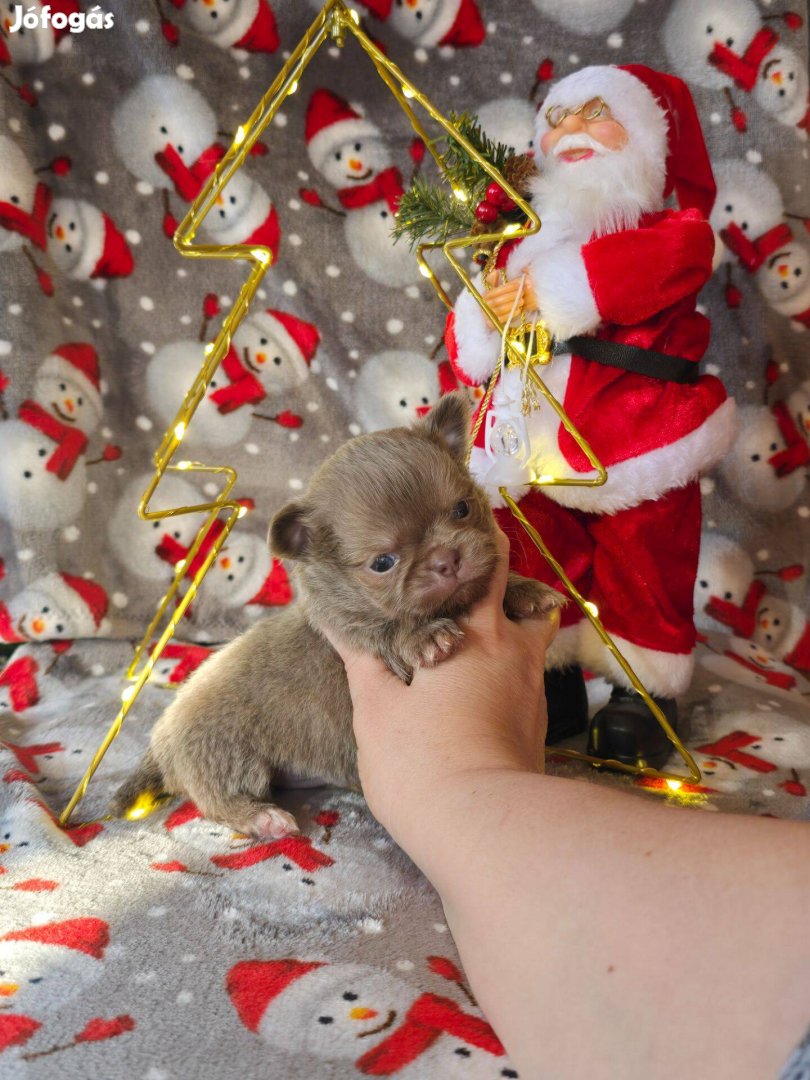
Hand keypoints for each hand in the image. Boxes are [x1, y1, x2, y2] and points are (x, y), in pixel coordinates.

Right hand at [324, 530, 558, 847]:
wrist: (484, 830)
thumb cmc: (421, 760)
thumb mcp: (376, 706)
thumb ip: (360, 656)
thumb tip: (329, 613)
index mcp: (478, 633)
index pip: (490, 568)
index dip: (481, 543)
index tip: (469, 526)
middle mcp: (517, 653)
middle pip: (527, 600)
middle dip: (506, 588)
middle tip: (474, 580)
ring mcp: (535, 692)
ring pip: (534, 642)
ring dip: (514, 630)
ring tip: (477, 636)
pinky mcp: (539, 728)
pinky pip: (529, 682)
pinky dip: (511, 673)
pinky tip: (483, 690)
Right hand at [484, 270, 538, 322]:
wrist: (487, 317)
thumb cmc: (493, 301)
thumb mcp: (492, 290)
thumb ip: (494, 281)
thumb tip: (496, 271)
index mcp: (484, 296)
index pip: (496, 290)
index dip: (509, 287)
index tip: (519, 284)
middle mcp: (483, 305)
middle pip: (499, 300)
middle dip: (512, 296)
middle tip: (522, 293)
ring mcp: (486, 315)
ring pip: (501, 309)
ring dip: (513, 304)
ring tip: (522, 301)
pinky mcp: (490, 324)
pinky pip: (502, 319)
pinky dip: (511, 314)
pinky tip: (518, 310)